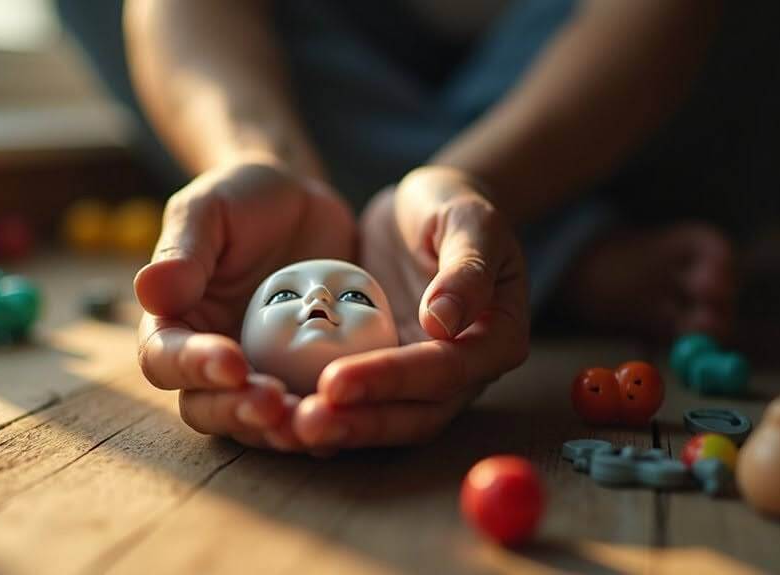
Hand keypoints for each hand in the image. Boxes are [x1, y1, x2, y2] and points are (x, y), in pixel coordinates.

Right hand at [135, 161, 355, 449]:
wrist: (302, 203)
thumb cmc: (243, 199)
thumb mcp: (210, 210)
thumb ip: (183, 250)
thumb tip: (148, 291)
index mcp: (174, 322)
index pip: (165, 358)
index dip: (192, 367)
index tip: (231, 361)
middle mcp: (209, 361)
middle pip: (207, 407)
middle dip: (238, 411)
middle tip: (274, 404)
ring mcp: (260, 375)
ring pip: (258, 422)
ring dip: (281, 429)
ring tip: (312, 420)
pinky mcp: (305, 380)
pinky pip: (310, 410)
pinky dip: (327, 419)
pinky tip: (351, 415)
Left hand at [293, 166, 530, 447]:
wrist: (423, 210)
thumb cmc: (454, 206)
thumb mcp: (469, 220)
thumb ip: (465, 269)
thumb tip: (443, 323)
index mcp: (497, 338)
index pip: (446, 371)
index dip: (392, 380)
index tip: (336, 381)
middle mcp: (464, 371)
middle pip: (416, 414)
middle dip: (360, 423)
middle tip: (303, 424)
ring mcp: (423, 378)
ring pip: (386, 420)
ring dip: (340, 431)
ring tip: (289, 428)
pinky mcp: (386, 374)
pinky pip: (359, 404)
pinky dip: (327, 413)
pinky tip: (282, 418)